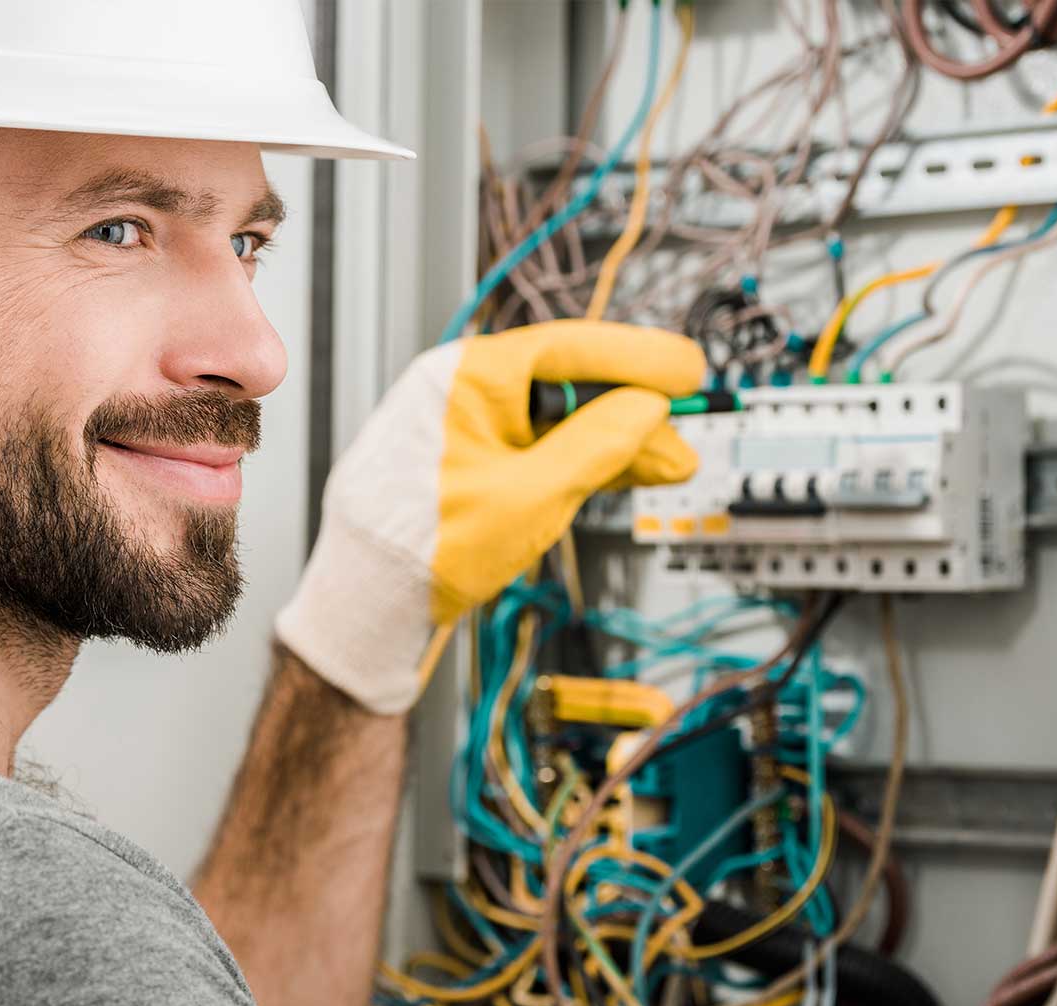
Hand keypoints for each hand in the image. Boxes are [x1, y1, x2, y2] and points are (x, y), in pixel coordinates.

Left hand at [277, 320, 704, 713]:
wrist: (368, 606)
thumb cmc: (419, 549)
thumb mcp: (527, 497)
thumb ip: (595, 447)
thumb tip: (648, 409)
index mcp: (464, 378)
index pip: (567, 348)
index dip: (637, 357)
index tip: (687, 368)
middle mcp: (464, 393)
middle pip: (569, 385)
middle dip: (634, 412)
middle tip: (684, 432)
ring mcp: (469, 430)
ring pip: (560, 423)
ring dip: (617, 443)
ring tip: (669, 463)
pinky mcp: (474, 466)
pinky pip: (540, 450)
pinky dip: (584, 463)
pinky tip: (628, 471)